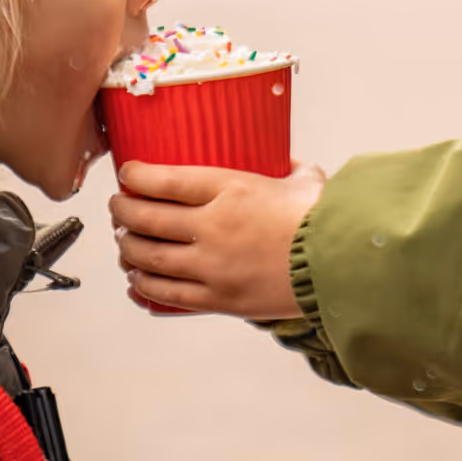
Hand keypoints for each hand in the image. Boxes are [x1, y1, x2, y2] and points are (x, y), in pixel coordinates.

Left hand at [111, 162, 326, 319]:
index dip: (135, 176)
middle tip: (118, 207)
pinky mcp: (219, 299)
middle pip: (145, 218)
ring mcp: (212, 266)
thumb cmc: (326, 220)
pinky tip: (136, 281)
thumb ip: (289, 169)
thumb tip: (288, 161)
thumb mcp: (306, 181)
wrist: (344, 266)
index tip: (127, 175)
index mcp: (230, 189)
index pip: (163, 179)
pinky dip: (144, 287)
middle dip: (122, 212)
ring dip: (127, 249)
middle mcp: (213, 226)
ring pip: (148, 258)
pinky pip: (167, 295)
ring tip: (123, 243)